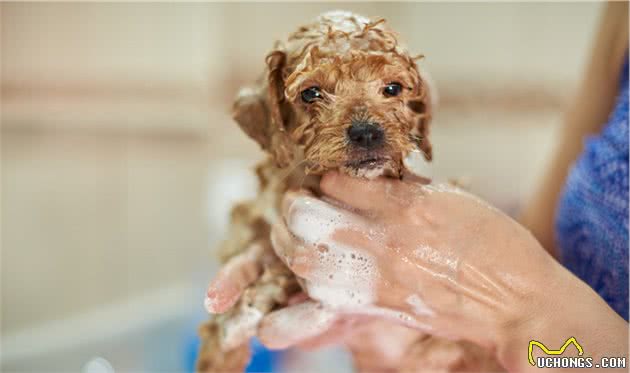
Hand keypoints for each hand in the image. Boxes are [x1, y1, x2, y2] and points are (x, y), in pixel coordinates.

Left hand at [270, 172, 564, 365]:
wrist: (517, 300)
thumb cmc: (497, 244)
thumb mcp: (455, 200)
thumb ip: (410, 188)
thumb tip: (378, 176)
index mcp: (409, 204)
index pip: (341, 184)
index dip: (326, 180)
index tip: (326, 182)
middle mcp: (389, 238)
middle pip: (312, 219)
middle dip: (295, 209)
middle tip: (295, 206)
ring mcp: (383, 276)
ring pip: (309, 261)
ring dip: (295, 247)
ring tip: (295, 240)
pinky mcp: (385, 306)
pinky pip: (330, 296)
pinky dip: (314, 282)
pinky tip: (315, 273)